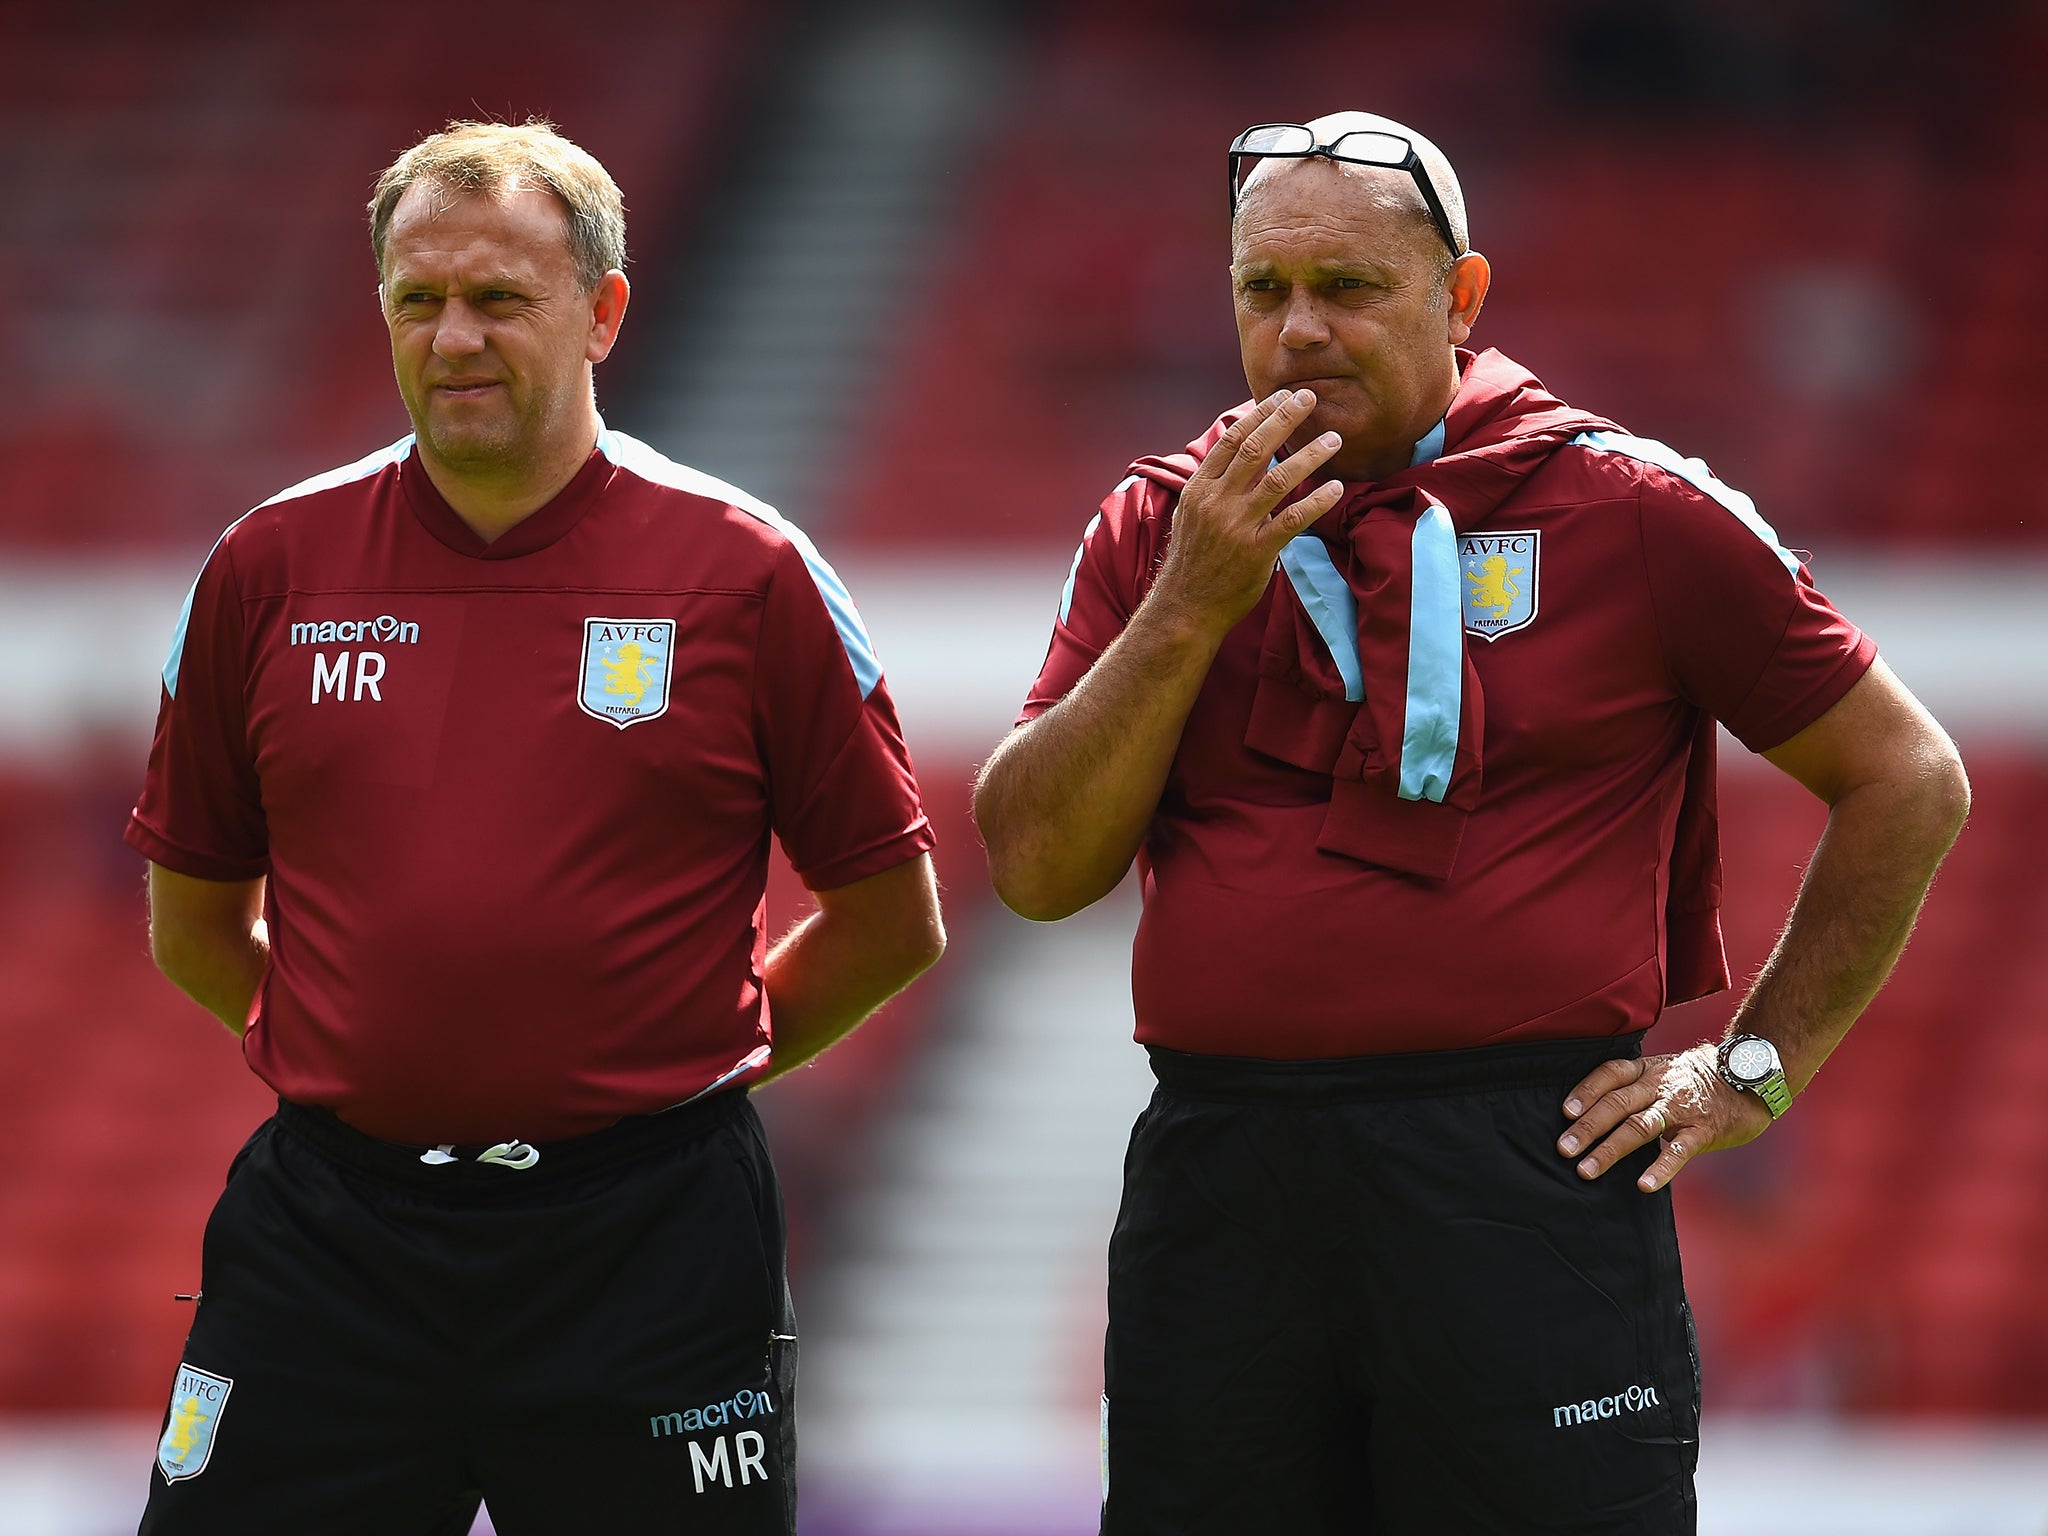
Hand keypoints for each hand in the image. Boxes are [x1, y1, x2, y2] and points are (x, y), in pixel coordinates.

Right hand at [1149, 388, 1345, 639]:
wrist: (1184, 609)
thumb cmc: (1192, 563)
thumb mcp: (1191, 516)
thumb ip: (1214, 487)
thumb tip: (1237, 457)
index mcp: (1199, 489)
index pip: (1231, 440)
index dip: (1259, 414)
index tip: (1282, 396)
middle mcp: (1216, 502)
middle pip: (1255, 449)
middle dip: (1284, 419)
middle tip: (1309, 398)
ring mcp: (1236, 526)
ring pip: (1278, 479)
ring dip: (1309, 455)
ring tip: (1334, 439)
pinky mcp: (1256, 552)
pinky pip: (1293, 519)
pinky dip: (1317, 502)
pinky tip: (1336, 488)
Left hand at [1556, 1044, 1775, 1192]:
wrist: (1752, 1076)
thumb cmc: (1698, 1079)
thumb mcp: (1662, 1071)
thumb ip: (1634, 1086)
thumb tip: (1591, 1110)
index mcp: (1646, 1070)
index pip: (1609, 1075)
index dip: (1586, 1091)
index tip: (1564, 1112)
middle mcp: (1659, 1086)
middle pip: (1617, 1104)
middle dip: (1587, 1128)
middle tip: (1563, 1150)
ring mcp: (1681, 1108)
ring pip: (1639, 1127)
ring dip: (1610, 1149)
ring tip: (1587, 1170)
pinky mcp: (1703, 1130)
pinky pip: (1679, 1150)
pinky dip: (1660, 1168)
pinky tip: (1644, 1185)